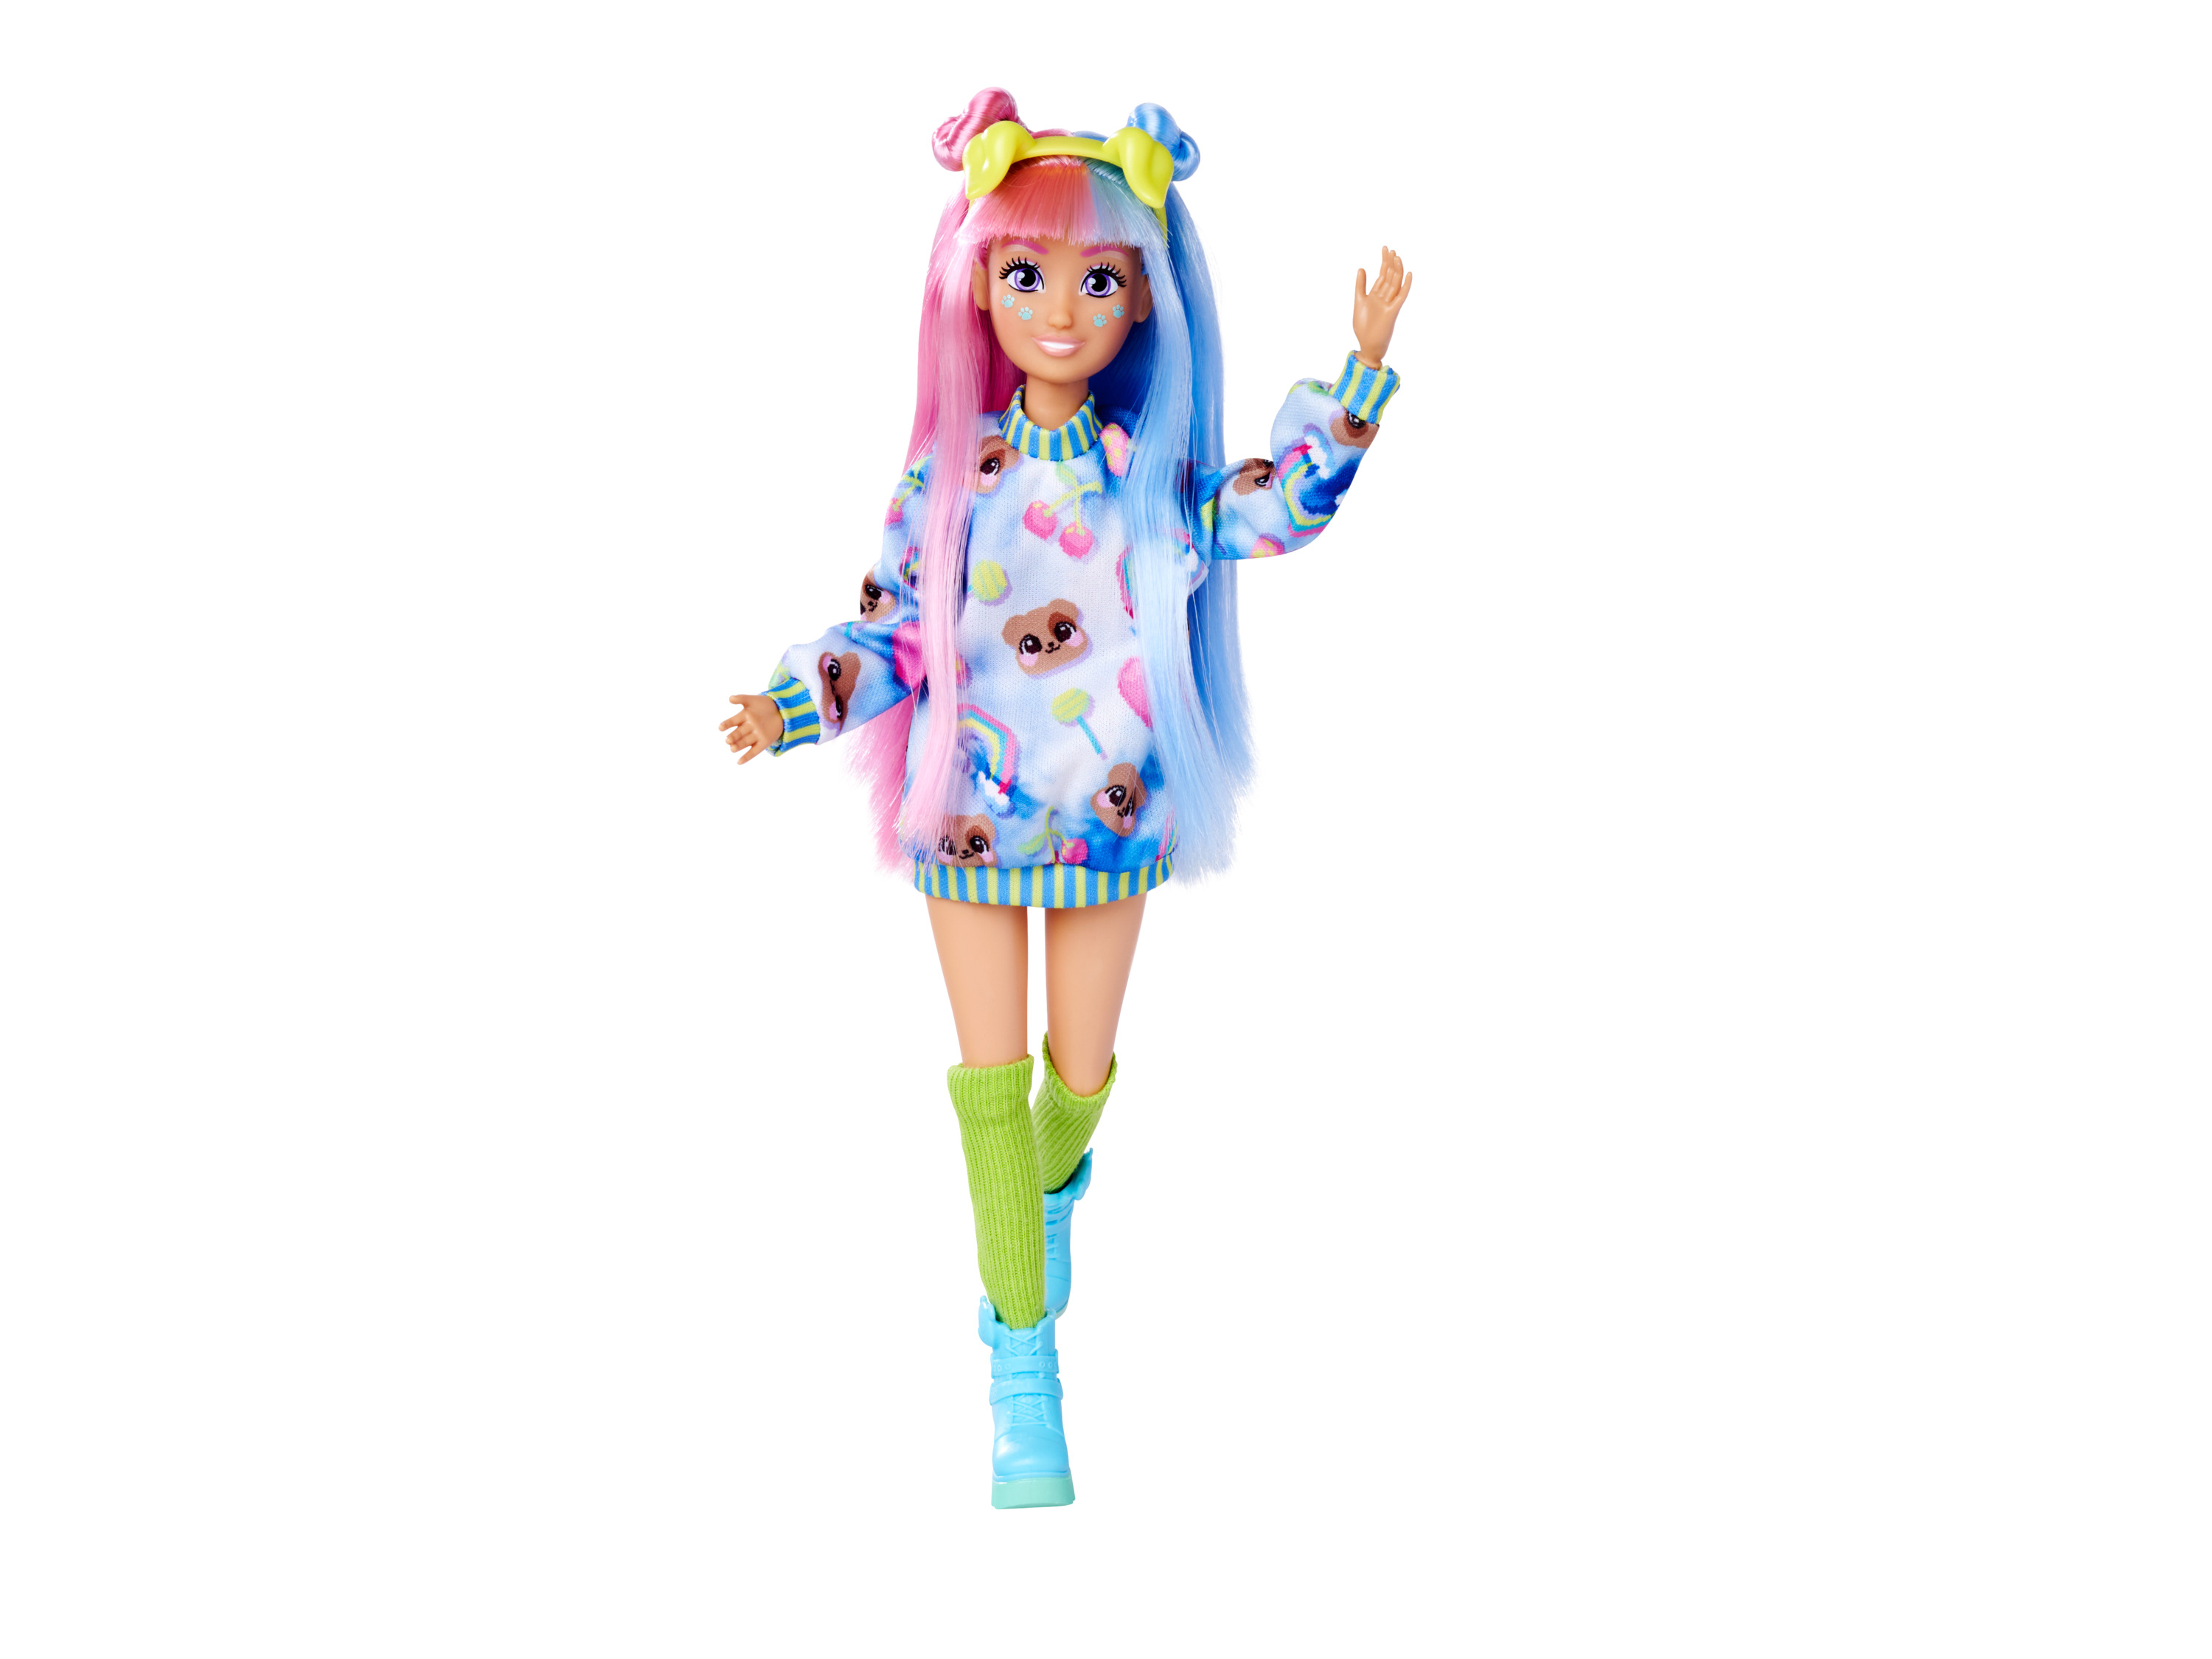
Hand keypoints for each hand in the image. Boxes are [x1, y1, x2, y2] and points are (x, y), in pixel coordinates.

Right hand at [721, 693, 782, 762]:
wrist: (781, 710)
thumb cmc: (764, 704)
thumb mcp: (753, 700)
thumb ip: (741, 698)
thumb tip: (730, 698)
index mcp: (744, 717)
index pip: (733, 721)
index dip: (727, 724)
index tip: (721, 727)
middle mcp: (748, 727)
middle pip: (738, 733)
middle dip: (733, 737)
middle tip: (728, 740)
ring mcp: (756, 735)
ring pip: (745, 742)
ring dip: (738, 746)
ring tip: (732, 748)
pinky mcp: (763, 743)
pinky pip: (754, 751)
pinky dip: (747, 757)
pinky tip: (739, 762)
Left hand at [1352, 245, 1411, 368]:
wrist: (1367, 346)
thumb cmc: (1363, 326)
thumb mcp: (1359, 302)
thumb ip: (1360, 286)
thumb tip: (1361, 268)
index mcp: (1377, 295)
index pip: (1382, 274)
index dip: (1384, 261)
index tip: (1385, 248)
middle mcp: (1384, 297)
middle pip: (1389, 276)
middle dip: (1390, 262)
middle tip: (1390, 249)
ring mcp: (1389, 304)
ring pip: (1395, 283)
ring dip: (1396, 270)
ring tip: (1397, 256)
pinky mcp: (1393, 312)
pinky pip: (1401, 297)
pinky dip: (1405, 286)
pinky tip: (1408, 274)